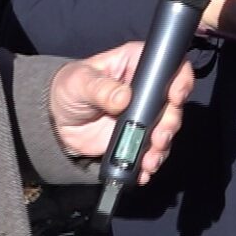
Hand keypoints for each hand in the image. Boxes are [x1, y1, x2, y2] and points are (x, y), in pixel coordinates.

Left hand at [47, 40, 193, 184]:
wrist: (57, 121)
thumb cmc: (69, 88)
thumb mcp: (80, 83)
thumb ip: (100, 88)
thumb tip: (123, 97)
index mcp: (136, 64)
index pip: (168, 66)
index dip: (179, 80)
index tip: (175, 98)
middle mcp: (147, 89)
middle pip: (173, 103)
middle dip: (170, 123)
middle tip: (159, 138)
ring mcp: (144, 114)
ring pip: (166, 129)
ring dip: (162, 147)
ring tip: (149, 161)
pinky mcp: (137, 137)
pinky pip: (151, 150)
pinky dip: (150, 162)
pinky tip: (143, 171)